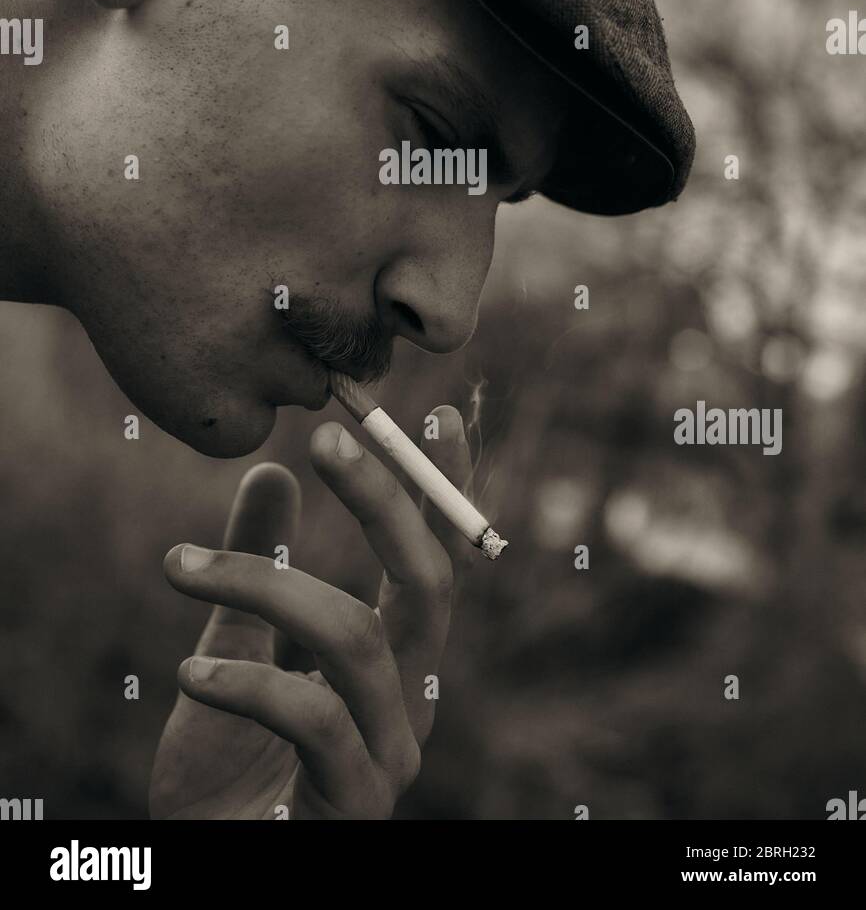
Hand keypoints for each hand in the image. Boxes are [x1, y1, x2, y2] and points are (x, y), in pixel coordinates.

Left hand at [149, 406, 474, 819]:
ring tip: (178, 568)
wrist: (203, 868)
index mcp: (395, 662)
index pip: (434, 562)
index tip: (438, 413)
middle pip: (425, 586)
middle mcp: (410, 702)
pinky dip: (246, 683)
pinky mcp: (350, 804)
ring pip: (357, 639)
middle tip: (325, 438)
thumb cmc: (230, 769)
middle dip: (381, 502)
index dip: (443, 490)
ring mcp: (388, 757)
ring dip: (267, 585)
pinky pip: (312, 719)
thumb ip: (259, 569)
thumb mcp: (237, 647)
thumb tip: (269, 473)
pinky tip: (188, 675)